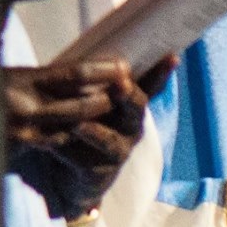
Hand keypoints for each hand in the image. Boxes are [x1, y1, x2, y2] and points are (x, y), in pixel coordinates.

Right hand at [0, 63, 124, 164]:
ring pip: (71, 125)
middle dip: (107, 96)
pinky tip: (90, 136)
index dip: (99, 72)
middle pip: (78, 102)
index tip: (123, 66)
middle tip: (133, 87)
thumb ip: (18, 72)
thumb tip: (41, 68)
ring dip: (96, 117)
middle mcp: (25, 105)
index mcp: (19, 80)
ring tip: (121, 108)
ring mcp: (23, 130)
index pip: (68, 75)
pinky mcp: (18, 146)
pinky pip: (55, 144)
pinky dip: (75, 138)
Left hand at [14, 54, 173, 216]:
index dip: (160, 73)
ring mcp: (119, 149)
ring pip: (111, 140)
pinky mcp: (101, 170)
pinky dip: (69, 152)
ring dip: (94, 131)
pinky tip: (53, 146)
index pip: (148, 84)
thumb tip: (102, 55)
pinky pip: (87, 161)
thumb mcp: (85, 97)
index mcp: (128, 103)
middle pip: (136, 108)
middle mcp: (130, 125)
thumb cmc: (77, 123)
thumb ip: (93, 79)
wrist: (66, 171)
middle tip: (121, 84)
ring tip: (79, 125)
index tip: (172, 57)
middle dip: (128, 96)